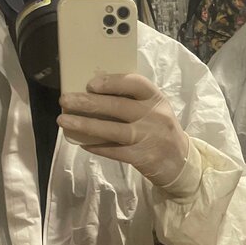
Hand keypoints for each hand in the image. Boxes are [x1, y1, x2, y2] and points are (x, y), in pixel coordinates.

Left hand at [58, 73, 189, 185]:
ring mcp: (148, 137)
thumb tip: (93, 94)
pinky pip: (115, 151)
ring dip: (85, 125)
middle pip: (118, 106)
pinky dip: (97, 147)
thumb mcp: (154, 110)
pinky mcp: (143, 157)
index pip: (136, 83)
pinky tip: (82, 143)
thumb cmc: (160, 130)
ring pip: (113, 130)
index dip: (112, 82)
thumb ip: (132, 101)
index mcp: (156, 99)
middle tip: (65, 100)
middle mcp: (154, 116)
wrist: (181, 162)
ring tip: (64, 121)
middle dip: (88, 102)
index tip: (90, 84)